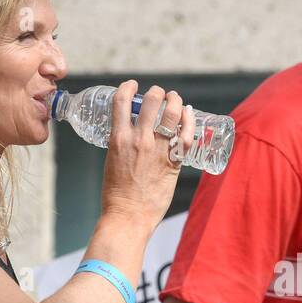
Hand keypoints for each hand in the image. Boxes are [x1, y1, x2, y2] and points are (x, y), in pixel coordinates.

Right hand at [99, 81, 196, 224]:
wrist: (128, 216)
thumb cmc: (117, 194)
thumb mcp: (112, 161)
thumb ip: (123, 146)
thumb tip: (133, 137)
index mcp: (118, 138)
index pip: (122, 101)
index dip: (128, 87)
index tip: (133, 86)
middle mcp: (139, 140)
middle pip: (151, 101)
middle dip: (157, 92)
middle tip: (160, 94)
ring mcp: (158, 150)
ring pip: (172, 114)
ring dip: (175, 101)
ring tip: (175, 99)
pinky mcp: (174, 162)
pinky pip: (186, 136)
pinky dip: (190, 121)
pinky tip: (189, 115)